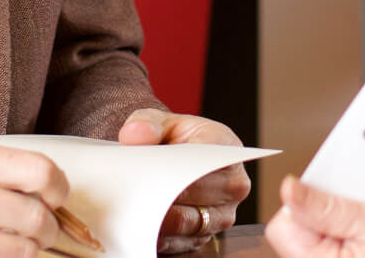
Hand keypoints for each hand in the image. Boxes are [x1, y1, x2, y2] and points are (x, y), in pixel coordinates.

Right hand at [0, 141, 67, 257]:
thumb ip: (2, 168)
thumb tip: (54, 189)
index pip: (39, 172)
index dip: (59, 187)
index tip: (56, 194)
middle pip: (37, 218)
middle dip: (50, 226)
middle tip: (43, 225)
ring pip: (23, 251)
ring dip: (30, 249)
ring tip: (19, 241)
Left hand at [118, 107, 252, 252]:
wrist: (179, 163)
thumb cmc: (174, 140)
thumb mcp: (161, 122)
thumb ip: (147, 123)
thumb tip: (134, 134)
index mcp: (227, 148)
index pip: (204, 159)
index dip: (175, 165)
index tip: (149, 167)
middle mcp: (234, 184)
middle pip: (193, 193)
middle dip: (159, 191)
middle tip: (130, 188)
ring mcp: (223, 215)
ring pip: (184, 221)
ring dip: (155, 216)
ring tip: (129, 204)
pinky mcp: (205, 237)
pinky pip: (177, 242)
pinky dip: (154, 234)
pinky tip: (136, 223)